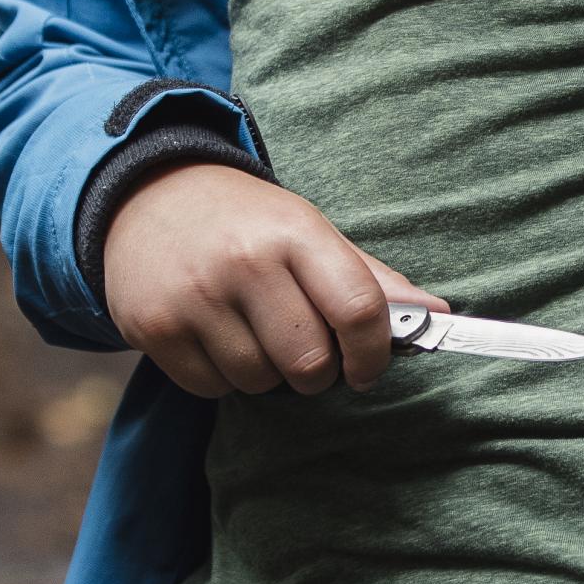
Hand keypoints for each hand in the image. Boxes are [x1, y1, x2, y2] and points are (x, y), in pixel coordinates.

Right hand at [103, 163, 444, 398]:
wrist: (145, 196)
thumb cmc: (242, 220)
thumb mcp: (307, 229)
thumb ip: (369, 277)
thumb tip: (438, 314)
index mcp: (294, 232)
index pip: (358, 311)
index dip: (374, 354)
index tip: (367, 368)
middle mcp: (244, 262)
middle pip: (309, 363)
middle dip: (317, 372)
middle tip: (303, 350)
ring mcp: (195, 297)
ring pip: (259, 381)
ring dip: (266, 373)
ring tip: (252, 334)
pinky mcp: (155, 328)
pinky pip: (211, 388)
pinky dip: (222, 377)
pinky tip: (215, 339)